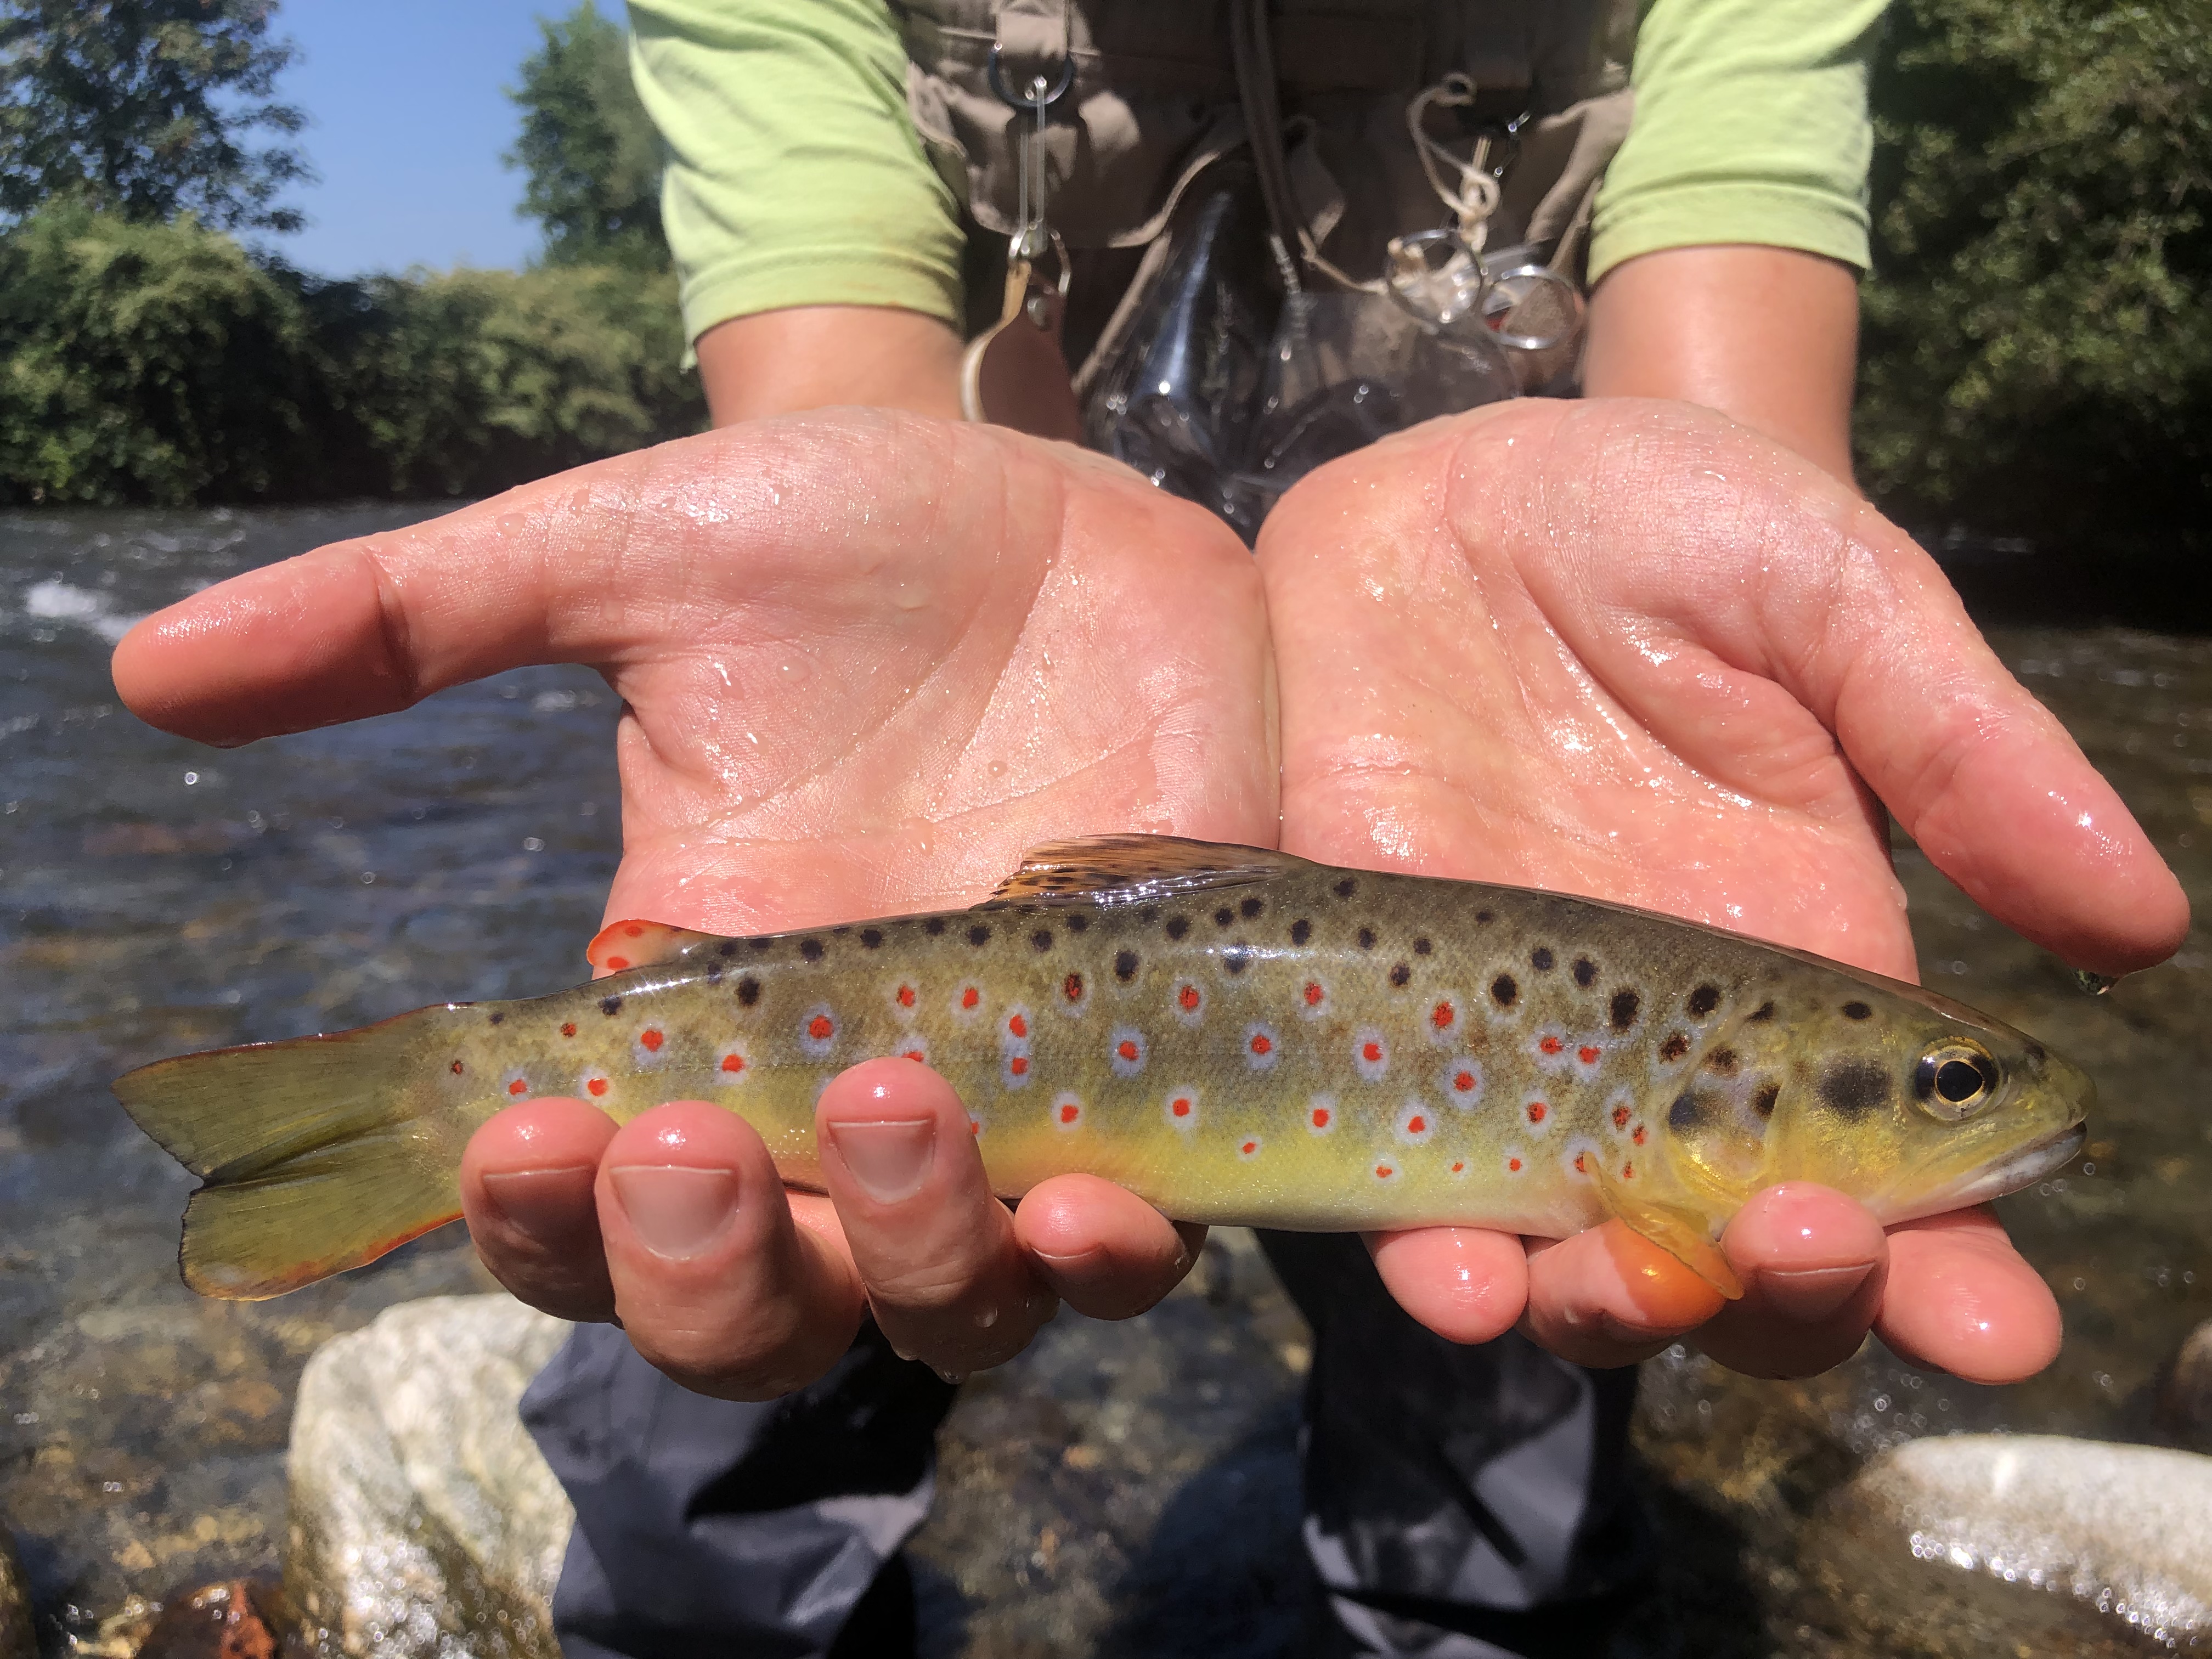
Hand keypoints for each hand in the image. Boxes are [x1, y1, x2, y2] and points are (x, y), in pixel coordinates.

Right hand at [114, 410, 1272, 1395]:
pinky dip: (1114, 1253)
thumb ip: (411, 617)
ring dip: (918, 1263)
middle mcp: (845, 1097)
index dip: (545, 1225)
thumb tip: (150, 668)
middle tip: (694, 1141)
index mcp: (698, 1012)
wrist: (1048, 506)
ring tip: (904, 1107)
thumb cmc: (835, 536)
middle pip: (765, 1316)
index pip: (590, 1211)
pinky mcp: (1164, 1072)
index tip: (531, 1131)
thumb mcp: (625, 555)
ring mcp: (1015, 1104)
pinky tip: (1103, 1195)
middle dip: (710, 1273)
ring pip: (956, 1310)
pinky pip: (1141, 1241)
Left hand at [1259, 396, 2185, 1383]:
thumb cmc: (1680, 526)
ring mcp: (1502, 1033)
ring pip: (1558, 1245)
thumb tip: (2140, 921)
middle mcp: (1653, 1043)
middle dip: (1776, 1298)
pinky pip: (1387, 1160)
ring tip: (1616, 1295)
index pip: (1894, 1172)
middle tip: (1803, 1255)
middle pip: (1730, 1248)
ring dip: (1598, 1306)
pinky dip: (1418, 1239)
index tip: (1995, 1330)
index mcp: (1801, 975)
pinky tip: (1447, 1272)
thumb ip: (1961, 749)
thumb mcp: (1835, 601)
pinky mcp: (1366, 994)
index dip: (1951, 1268)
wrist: (1466, 493)